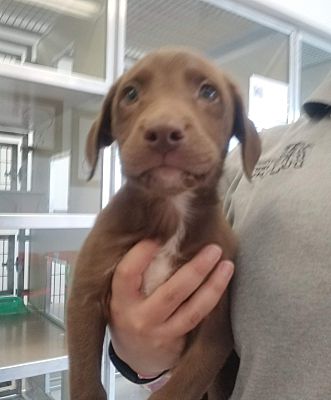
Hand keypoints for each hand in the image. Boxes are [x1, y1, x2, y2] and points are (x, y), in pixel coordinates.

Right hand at [109, 240, 233, 376]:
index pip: (127, 274)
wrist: (134, 355)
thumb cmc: (129, 313)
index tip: (159, 236)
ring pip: (192, 310)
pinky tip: (223, 283)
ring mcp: (160, 333)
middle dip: (196, 270)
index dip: (141, 254)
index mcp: (121, 301)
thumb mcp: (122, 295)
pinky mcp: (177, 341)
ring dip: (213, 286)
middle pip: (171, 293)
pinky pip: (198, 319)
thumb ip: (135, 273)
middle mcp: (140, 319)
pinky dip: (212, 300)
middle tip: (214, 249)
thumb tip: (159, 235)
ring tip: (227, 265)